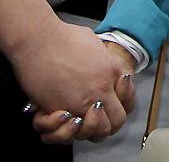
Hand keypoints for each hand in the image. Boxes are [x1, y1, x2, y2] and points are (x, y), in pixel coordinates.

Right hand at [13, 19, 128, 143]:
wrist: (39, 39)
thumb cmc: (63, 36)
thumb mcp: (94, 43)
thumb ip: (103, 59)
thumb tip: (103, 63)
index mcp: (112, 72)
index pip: (129, 102)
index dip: (121, 107)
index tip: (110, 105)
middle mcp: (101, 91)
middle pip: (116, 123)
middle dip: (107, 124)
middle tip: (94, 118)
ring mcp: (82, 103)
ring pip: (96, 133)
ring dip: (88, 130)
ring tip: (78, 120)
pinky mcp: (61, 110)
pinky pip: (72, 133)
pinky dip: (68, 131)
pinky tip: (64, 118)